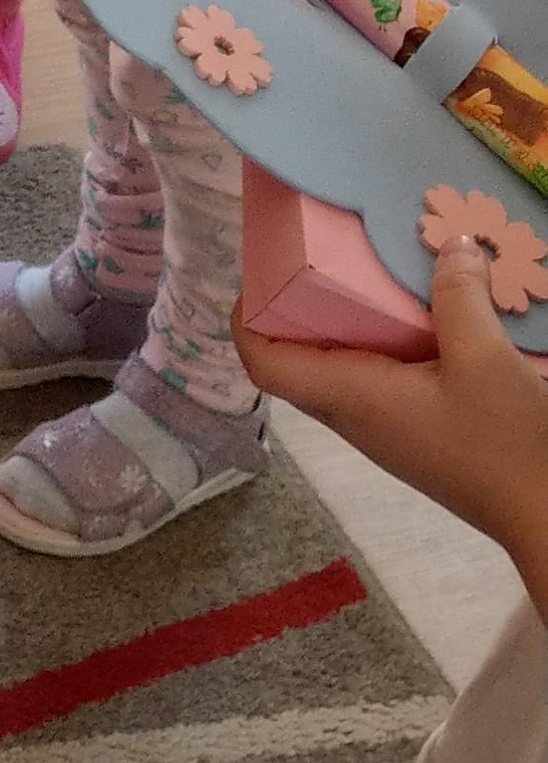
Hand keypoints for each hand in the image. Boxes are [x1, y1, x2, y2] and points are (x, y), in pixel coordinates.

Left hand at [237, 237, 547, 618]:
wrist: (547, 518)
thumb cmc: (504, 443)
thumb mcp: (485, 357)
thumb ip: (459, 297)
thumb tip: (452, 244)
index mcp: (352, 397)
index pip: (265, 366)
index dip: (245, 323)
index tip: (254, 276)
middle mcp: (357, 419)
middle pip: (298, 364)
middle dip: (294, 311)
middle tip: (315, 258)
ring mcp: (388, 433)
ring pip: (341, 373)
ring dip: (344, 327)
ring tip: (367, 276)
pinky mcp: (419, 437)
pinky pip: (379, 384)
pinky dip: (383, 347)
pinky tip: (421, 321)